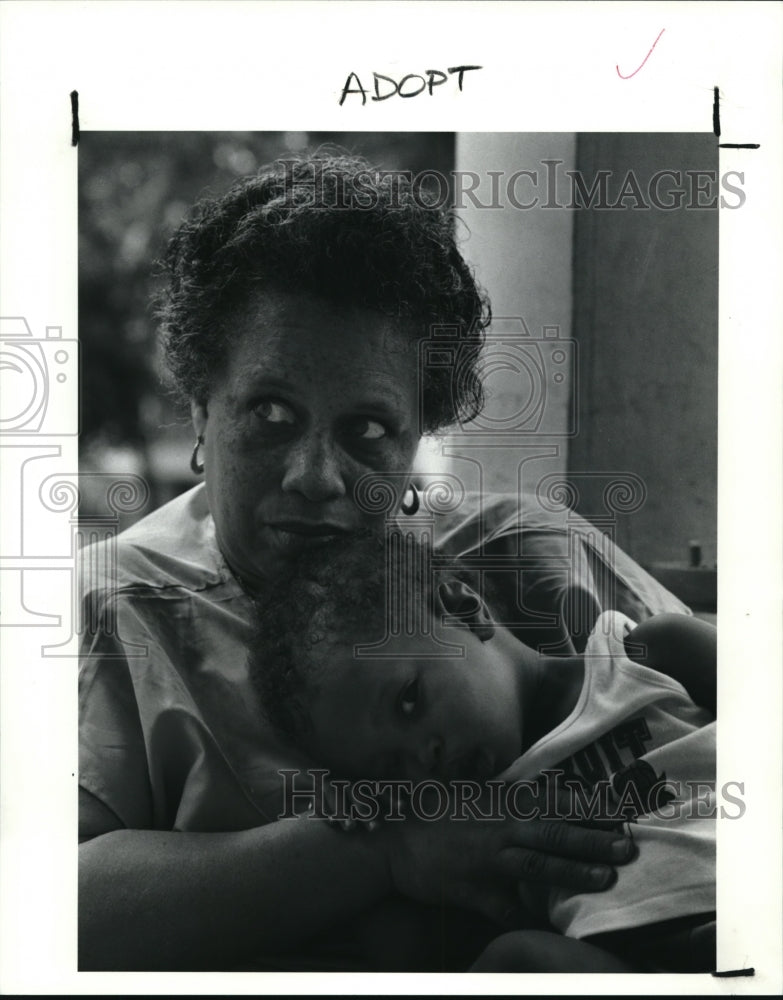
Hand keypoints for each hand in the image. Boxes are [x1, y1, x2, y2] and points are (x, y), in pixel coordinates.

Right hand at [378, 788, 634, 926]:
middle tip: (625, 847)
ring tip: (604, 879)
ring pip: (537, 867)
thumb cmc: (436, 813)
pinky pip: (508, 909)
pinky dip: (530, 918)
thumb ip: (510, 795)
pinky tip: (552, 928)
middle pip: (553, 833)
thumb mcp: (474, 795)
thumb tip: (549, 792)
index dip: (587, 806)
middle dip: (592, 840)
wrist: (395, 842)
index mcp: (500, 803)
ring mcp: (487, 861)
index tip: (618, 809)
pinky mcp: (474, 890)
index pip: (553, 801)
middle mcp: (498, 829)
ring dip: (572, 873)